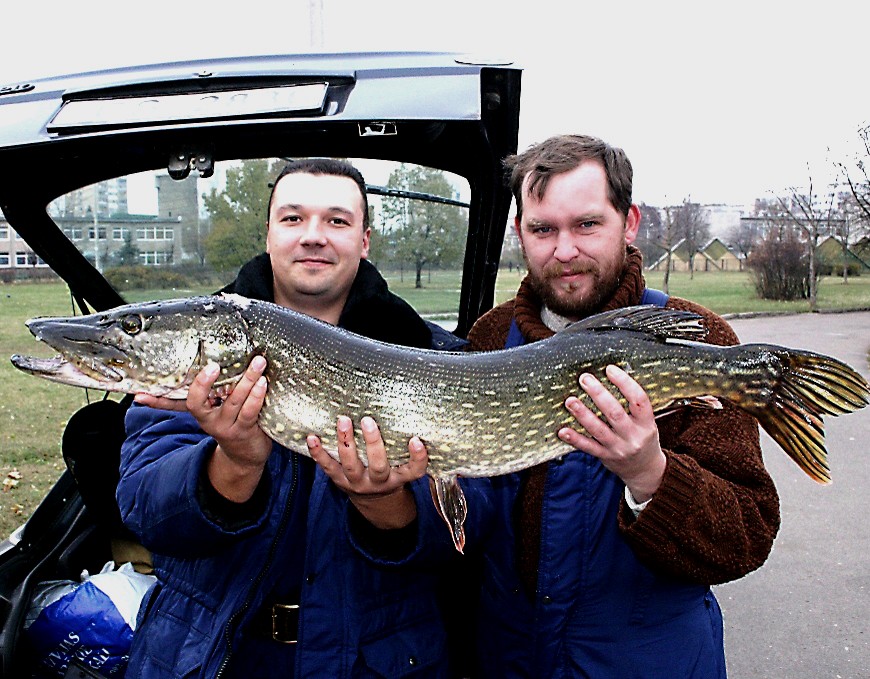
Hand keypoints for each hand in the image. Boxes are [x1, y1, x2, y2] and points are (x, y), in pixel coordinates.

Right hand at [141, 356, 272, 501]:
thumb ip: (214, 389)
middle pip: (201, 399)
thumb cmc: (233, 422)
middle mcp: (208, 419)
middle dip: (205, 382)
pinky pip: (249, 411)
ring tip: (257, 363)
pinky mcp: (243, 431)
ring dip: (246, 380)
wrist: (245, 456)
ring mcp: (225, 425)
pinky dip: (256, 396)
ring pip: (232, 400)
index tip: (143, 395)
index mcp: (200, 411)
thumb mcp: (217, 408)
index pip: (174, 404)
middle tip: (214, 365)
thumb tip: (214, 359)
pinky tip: (263, 383)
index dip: (157, 401)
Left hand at [308, 415, 428, 528]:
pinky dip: (318, 453)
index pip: (414, 470)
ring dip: (346, 442)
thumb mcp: (402, 465)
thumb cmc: (391, 471)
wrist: (374, 500)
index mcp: (399, 477)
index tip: (416, 440)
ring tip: (343, 421)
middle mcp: (379, 482)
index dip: (417, 457)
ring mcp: (357, 483)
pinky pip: (328, 467)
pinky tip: (311, 437)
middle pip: (378, 466)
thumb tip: (405, 410)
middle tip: (368, 420)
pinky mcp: (339, 481)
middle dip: (373, 444)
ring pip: (351, 465)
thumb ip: (403, 447)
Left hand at [558, 364, 665, 502]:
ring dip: (582, 414)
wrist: (645, 470)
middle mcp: (633, 436)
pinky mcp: (605, 457)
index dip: (625, 383)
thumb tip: (612, 375)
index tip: (610, 369)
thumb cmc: (643, 438)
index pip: (638, 400)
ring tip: (570, 400)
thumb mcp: (646, 422)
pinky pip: (588, 447)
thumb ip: (633, 405)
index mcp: (647, 423)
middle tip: (585, 379)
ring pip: (598, 430)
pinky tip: (563, 431)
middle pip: (615, 413)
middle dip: (598, 394)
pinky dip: (575, 439)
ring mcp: (618, 448)